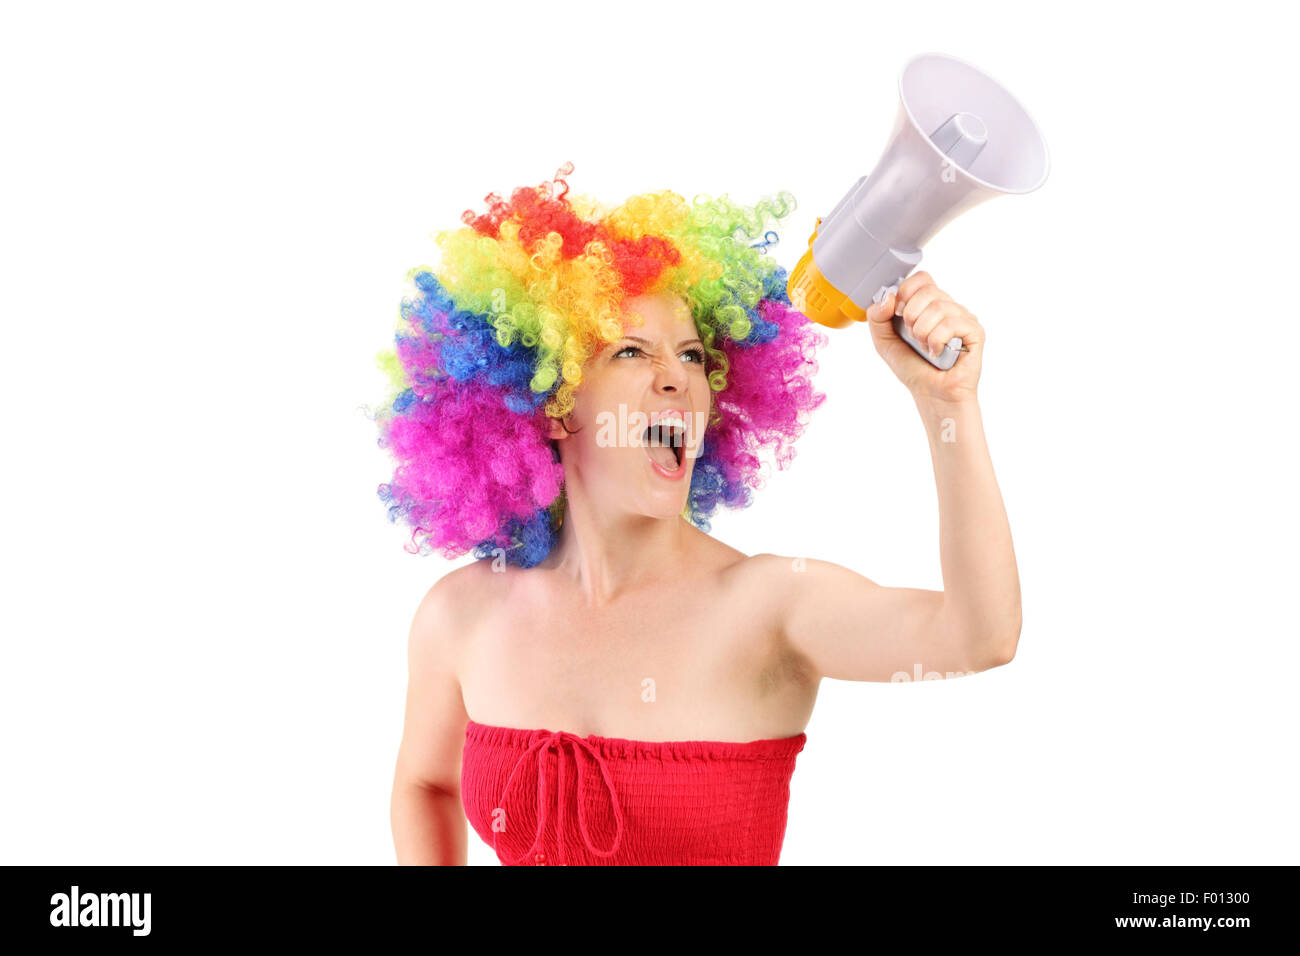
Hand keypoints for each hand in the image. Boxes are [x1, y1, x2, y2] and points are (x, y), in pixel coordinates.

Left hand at [865, 271, 983, 403]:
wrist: (930, 394)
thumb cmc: (913, 367)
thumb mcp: (883, 341)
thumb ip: (876, 317)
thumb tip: (889, 297)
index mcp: (929, 304)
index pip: (921, 278)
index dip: (905, 292)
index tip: (898, 314)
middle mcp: (948, 306)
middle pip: (928, 290)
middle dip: (910, 316)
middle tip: (913, 336)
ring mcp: (963, 318)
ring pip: (939, 307)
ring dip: (922, 332)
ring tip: (925, 347)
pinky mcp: (975, 332)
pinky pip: (953, 323)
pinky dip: (937, 340)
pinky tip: (937, 352)